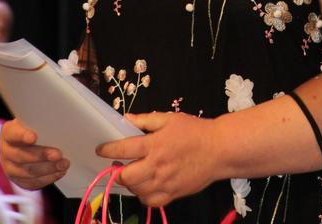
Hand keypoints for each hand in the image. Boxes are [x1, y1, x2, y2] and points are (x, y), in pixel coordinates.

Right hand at [0, 119, 69, 189]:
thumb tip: (58, 121)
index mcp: (8, 133)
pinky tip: (59, 173)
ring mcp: (10, 168)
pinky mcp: (18, 180)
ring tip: (63, 164)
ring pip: (28, 172)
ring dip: (48, 169)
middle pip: (21, 156)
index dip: (22, 136)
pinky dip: (48, 178)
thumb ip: (39, 121)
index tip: (34, 137)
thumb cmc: (32, 129)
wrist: (22, 144)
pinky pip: (33, 182)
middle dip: (41, 156)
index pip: (13, 134)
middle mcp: (6, 152)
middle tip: (58, 155)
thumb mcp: (31, 121)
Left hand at [96, 111, 221, 206]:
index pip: (123, 150)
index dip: (108, 150)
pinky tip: (146, 186)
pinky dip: (144, 196)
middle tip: (121, 165)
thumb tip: (126, 118)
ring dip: (131, 183)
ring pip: (136, 191)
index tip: (101, 150)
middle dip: (119, 172)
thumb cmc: (195, 131)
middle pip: (126, 177)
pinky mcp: (173, 194)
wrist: (220, 150)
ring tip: (134, 174)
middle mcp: (157, 166)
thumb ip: (146, 119)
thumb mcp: (171, 119)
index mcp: (155, 144)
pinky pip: (150, 201)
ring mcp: (164, 182)